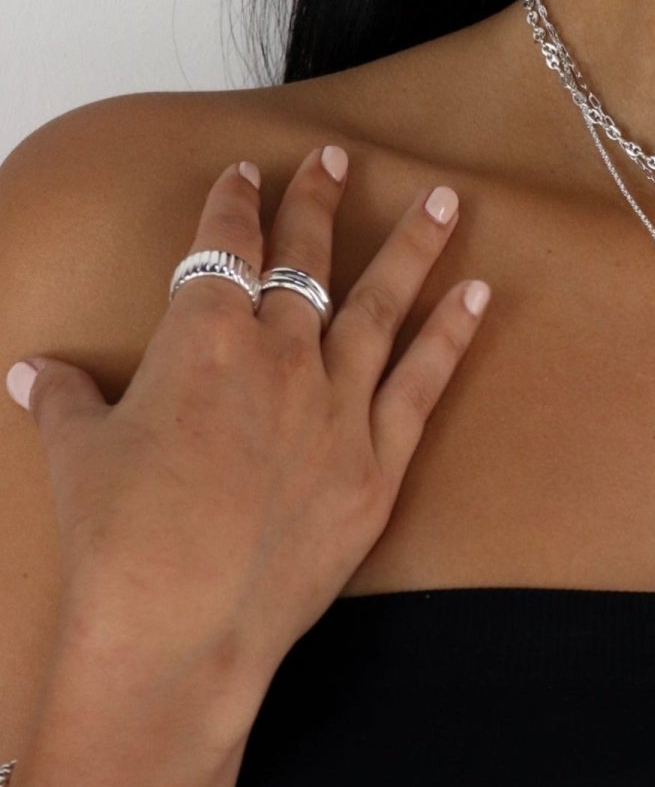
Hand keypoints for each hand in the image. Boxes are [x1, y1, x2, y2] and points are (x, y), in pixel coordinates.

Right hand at [5, 146, 488, 708]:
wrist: (179, 628)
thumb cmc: (118, 540)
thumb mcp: (77, 454)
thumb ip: (62, 399)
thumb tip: (32, 371)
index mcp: (203, 340)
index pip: (223, 249)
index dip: (233, 204)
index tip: (246, 175)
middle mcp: (280, 356)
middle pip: (306, 260)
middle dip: (320, 202)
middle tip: (339, 158)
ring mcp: (338, 405)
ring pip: (384, 304)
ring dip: (414, 244)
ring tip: (442, 197)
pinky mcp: (379, 460)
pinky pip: (425, 381)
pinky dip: (454, 333)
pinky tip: (478, 292)